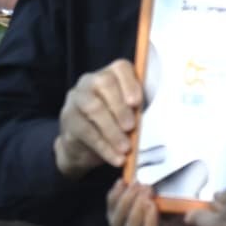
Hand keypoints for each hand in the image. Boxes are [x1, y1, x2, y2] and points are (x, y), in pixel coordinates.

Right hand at [54, 59, 141, 178]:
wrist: (82, 147)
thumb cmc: (113, 126)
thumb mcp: (128, 116)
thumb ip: (138, 113)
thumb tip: (156, 121)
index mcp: (111, 75)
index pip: (120, 68)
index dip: (130, 83)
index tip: (137, 102)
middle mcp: (90, 81)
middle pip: (104, 83)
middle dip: (120, 107)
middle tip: (131, 128)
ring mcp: (76, 98)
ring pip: (93, 107)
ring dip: (112, 130)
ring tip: (125, 148)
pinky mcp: (68, 118)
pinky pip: (85, 130)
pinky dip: (103, 146)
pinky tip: (115, 158)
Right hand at [107, 180, 225, 225]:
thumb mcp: (179, 214)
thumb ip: (162, 204)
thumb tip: (147, 184)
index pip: (117, 220)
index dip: (115, 200)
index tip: (121, 182)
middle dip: (125, 202)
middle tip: (138, 185)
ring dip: (135, 210)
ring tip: (145, 194)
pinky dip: (148, 224)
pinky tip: (151, 208)